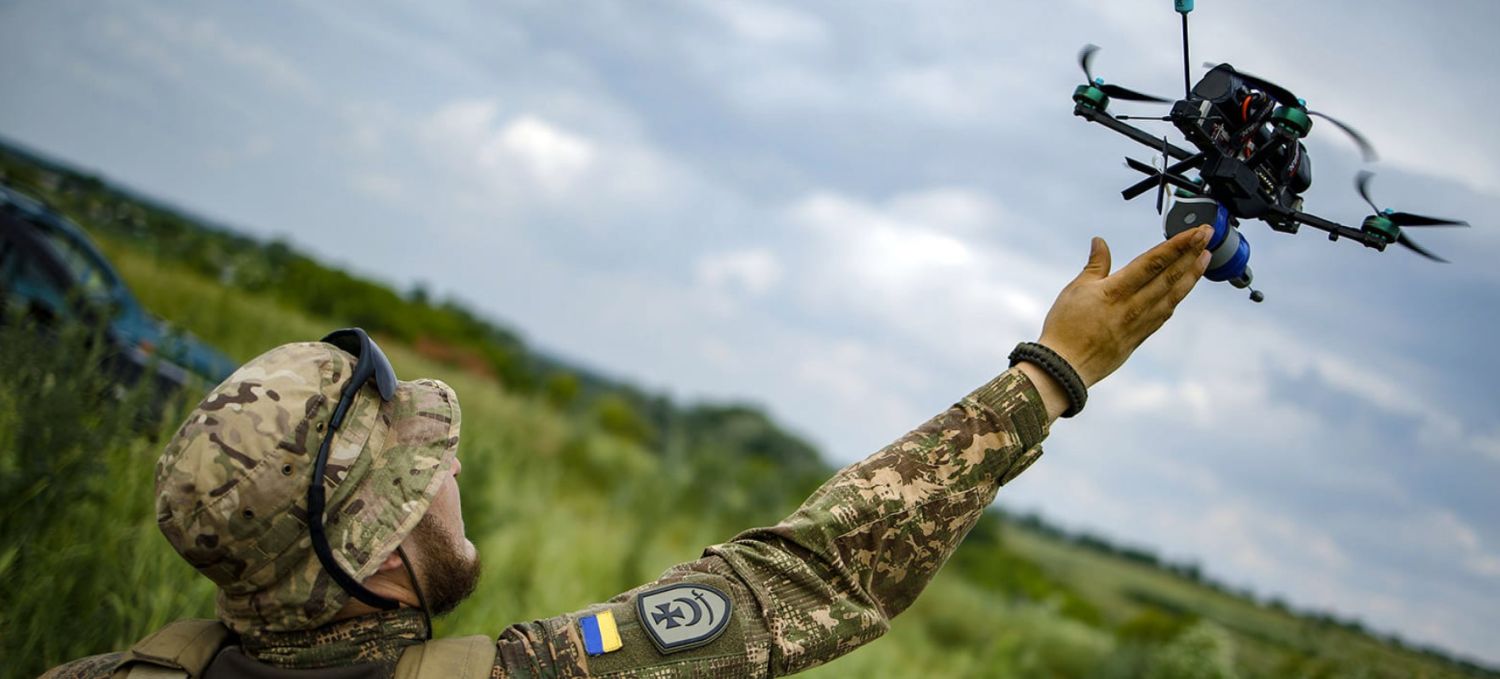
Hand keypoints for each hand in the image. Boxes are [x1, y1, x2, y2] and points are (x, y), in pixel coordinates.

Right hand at [1036, 227, 1211, 387]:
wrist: (1065, 367)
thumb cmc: (1065, 327)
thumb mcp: (1076, 289)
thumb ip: (1095, 265)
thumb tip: (1100, 242)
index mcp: (1116, 291)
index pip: (1154, 262)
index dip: (1178, 245)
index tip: (1195, 232)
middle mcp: (1133, 307)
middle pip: (1170, 276)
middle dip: (1192, 253)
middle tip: (1208, 236)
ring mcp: (1140, 324)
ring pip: (1173, 295)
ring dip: (1191, 275)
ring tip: (1205, 258)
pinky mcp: (1139, 337)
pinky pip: (1164, 314)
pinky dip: (1177, 298)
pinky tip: (1184, 289)